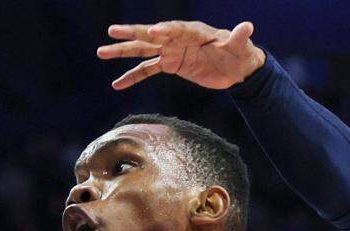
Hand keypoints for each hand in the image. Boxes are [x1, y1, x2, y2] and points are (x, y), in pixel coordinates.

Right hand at [98, 20, 265, 90]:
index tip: (151, 33)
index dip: (164, 31)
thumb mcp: (240, 46)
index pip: (175, 29)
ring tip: (101, 52)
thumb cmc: (239, 52)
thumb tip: (247, 27)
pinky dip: (132, 77)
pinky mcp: (170, 65)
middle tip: (112, 31)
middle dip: (132, 33)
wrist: (237, 67)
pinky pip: (147, 70)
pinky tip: (117, 84)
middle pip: (151, 35)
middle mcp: (177, 38)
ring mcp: (171, 51)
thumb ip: (239, 36)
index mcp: (192, 31)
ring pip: (143, 51)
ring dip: (123, 52)